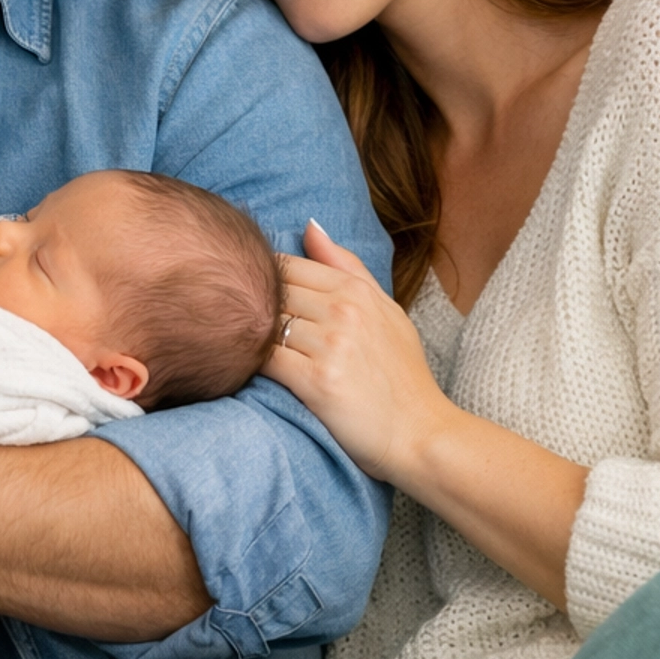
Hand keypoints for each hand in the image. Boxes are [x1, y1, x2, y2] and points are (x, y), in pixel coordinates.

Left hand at [263, 221, 450, 484]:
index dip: (267, 285)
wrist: (419, 433)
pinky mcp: (317, 381)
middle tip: (240, 325)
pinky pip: (266, 360)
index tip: (258, 303)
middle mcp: (344, 310)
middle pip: (272, 293)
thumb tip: (309, 225)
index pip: (289, 266)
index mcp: (357, 290)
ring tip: (245, 351)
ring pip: (266, 324)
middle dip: (253, 309)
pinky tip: (251, 372)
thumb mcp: (386, 309)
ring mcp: (331, 345)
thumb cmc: (402, 374)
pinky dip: (253, 363)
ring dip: (251, 338)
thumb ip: (346, 266)